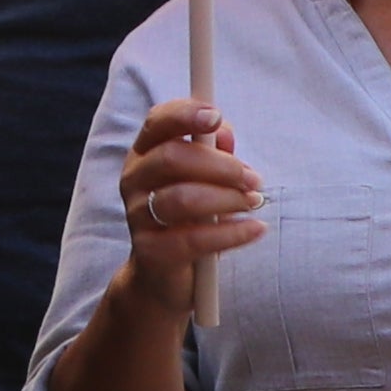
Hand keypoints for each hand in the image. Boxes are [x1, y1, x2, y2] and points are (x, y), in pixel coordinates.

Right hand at [109, 97, 261, 319]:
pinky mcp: (150, 251)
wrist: (163, 276)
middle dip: (221, 166)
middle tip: (254, 180)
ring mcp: (137, 216)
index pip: (157, 122)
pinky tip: (255, 229)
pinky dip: (231, 233)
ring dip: (227, 198)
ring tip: (255, 203)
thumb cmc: (189, 217)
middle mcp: (134, 180)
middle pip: (172, 158)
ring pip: (182, 198)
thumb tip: (224, 131)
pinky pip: (193, 239)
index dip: (185, 114)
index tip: (217, 116)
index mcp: (145, 154)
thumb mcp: (204, 180)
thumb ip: (214, 153)